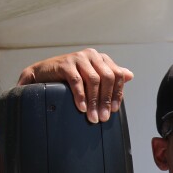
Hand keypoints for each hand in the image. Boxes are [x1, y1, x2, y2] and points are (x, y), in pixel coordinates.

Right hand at [17, 48, 133, 122]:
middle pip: (107, 78)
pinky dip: (81, 96)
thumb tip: (130, 75)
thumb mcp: (91, 76)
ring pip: (94, 80)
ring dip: (94, 102)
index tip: (113, 110)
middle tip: (103, 117)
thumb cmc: (69, 77)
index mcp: (101, 59)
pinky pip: (77, 81)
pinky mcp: (65, 63)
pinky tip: (82, 108)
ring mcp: (78, 58)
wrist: (43, 74)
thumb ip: (110, 76)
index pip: (117, 75)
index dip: (117, 93)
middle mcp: (92, 56)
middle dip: (106, 100)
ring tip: (92, 117)